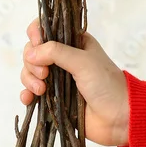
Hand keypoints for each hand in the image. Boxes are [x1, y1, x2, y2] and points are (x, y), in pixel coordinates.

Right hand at [19, 18, 129, 146]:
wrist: (118, 117)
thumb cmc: (106, 84)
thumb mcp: (83, 61)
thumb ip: (56, 52)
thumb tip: (31, 53)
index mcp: (73, 42)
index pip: (46, 28)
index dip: (36, 33)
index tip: (37, 43)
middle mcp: (62, 57)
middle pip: (33, 51)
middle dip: (32, 61)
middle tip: (45, 74)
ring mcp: (56, 78)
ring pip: (30, 71)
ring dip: (29, 79)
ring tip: (41, 90)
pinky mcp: (53, 98)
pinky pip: (31, 92)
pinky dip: (27, 94)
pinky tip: (29, 99)